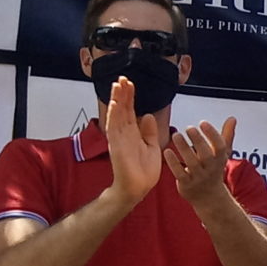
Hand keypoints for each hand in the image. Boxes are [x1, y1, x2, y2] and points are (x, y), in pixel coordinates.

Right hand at [102, 77, 163, 206]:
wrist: (138, 187)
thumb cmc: (144, 170)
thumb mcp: (152, 146)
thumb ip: (149, 131)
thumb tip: (148, 115)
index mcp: (133, 132)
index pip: (130, 111)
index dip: (130, 97)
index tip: (130, 83)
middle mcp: (124, 133)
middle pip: (122, 109)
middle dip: (122, 94)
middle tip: (122, 78)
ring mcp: (119, 138)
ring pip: (117, 115)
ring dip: (117, 100)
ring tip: (117, 85)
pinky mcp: (117, 146)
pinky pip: (114, 128)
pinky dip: (115, 116)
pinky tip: (115, 104)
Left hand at [166, 116, 237, 208]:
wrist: (209, 198)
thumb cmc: (214, 170)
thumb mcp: (222, 155)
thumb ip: (226, 135)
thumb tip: (232, 118)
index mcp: (220, 160)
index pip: (220, 147)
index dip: (212, 134)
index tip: (203, 122)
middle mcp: (210, 169)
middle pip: (206, 154)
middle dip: (198, 140)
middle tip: (189, 128)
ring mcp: (198, 177)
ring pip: (192, 163)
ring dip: (184, 148)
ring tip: (176, 135)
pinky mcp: (186, 184)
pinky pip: (180, 173)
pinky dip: (173, 162)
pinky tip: (167, 151)